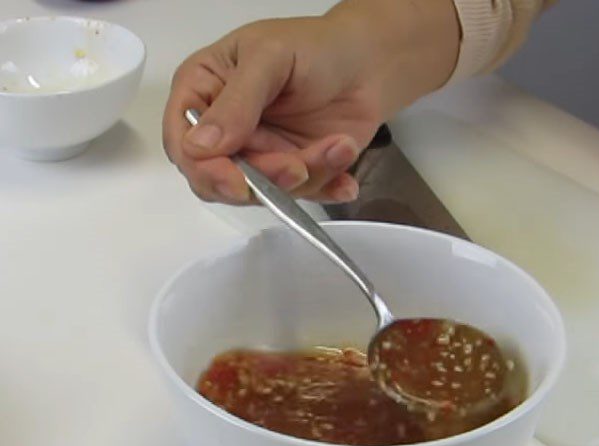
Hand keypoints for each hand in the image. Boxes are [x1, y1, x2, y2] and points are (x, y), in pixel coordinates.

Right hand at [163, 0, 459, 204]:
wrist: (368, 64)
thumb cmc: (315, 48)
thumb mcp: (269, 58)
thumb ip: (237, 102)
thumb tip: (201, 145)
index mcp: (204, 92)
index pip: (183, 144)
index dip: (205, 170)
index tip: (236, 182)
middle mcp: (226, 130)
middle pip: (221, 180)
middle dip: (263, 179)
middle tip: (297, 165)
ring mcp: (260, 155)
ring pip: (266, 192)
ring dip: (306, 177)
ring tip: (339, 146)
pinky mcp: (294, 172)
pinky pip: (301, 197)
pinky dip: (327, 189)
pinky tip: (346, 180)